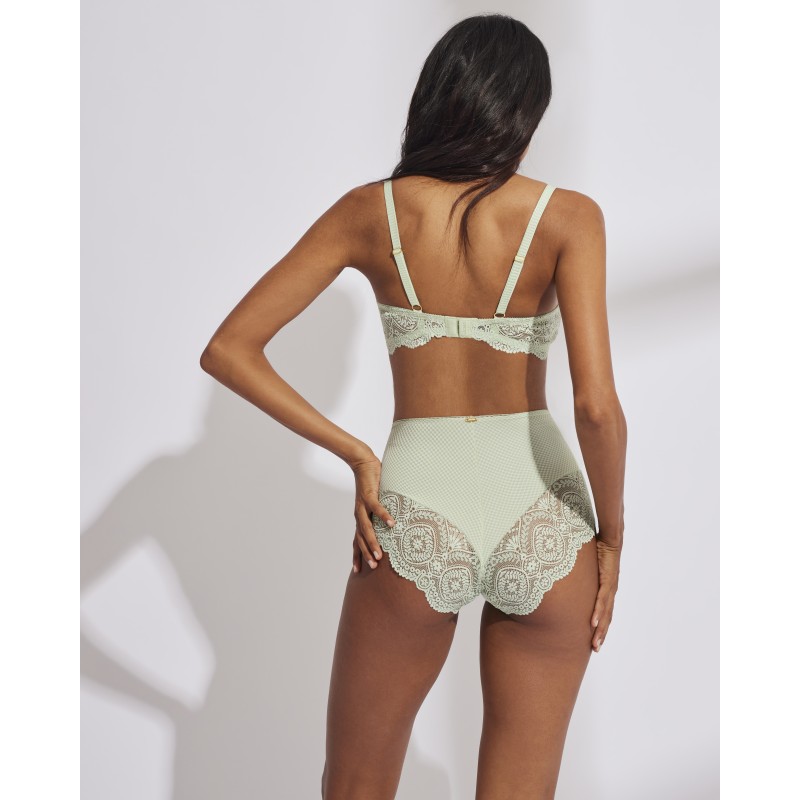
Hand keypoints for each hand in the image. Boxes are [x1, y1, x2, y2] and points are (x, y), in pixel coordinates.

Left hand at [350, 454, 395, 572]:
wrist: (362, 464)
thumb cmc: (371, 484)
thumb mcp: (375, 503)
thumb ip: (380, 514)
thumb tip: (392, 525)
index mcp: (360, 518)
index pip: (356, 540)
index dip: (357, 555)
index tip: (358, 571)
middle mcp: (359, 515)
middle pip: (360, 538)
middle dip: (366, 554)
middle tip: (372, 567)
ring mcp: (363, 506)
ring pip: (366, 528)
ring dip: (372, 542)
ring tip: (379, 555)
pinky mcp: (369, 495)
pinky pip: (377, 508)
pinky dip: (384, 516)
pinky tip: (392, 524)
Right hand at [590, 537, 620, 651]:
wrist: (611, 538)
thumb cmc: (600, 549)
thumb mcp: (588, 566)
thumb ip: (582, 572)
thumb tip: (568, 573)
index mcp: (606, 589)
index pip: (604, 612)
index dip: (601, 626)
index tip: (594, 639)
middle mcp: (610, 591)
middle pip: (607, 618)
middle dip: (601, 634)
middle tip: (595, 649)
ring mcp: (610, 587)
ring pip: (606, 613)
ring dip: (601, 629)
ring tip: (596, 643)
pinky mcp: (608, 581)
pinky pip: (602, 600)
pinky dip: (599, 613)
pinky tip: (594, 623)